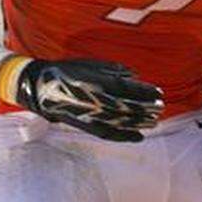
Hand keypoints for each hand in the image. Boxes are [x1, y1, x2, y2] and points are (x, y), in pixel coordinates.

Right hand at [13, 59, 163, 141]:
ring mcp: (90, 114)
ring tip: (154, 121)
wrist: (41, 87)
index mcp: (96, 81)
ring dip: (139, 122)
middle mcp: (95, 99)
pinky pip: (108, 133)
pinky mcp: (85, 125)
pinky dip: (124, 136)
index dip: (144, 91)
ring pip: (120, 121)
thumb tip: (133, 76)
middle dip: (146, 107)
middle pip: (127, 106)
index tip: (158, 92)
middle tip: (160, 107)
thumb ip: (112, 70)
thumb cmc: (66, 71)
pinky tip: (138, 137)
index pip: (127, 87)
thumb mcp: (89, 64)